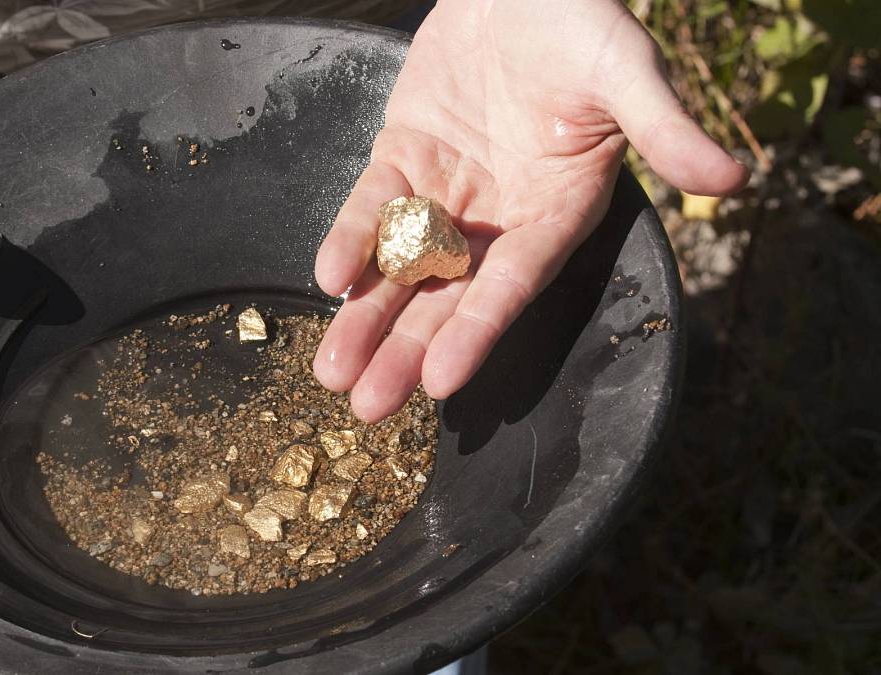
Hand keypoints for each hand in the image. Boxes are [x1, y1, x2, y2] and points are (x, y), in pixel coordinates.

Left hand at [313, 0, 746, 420]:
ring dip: (367, 316)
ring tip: (332, 372)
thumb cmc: (584, 20)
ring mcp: (448, 191)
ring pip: (401, 265)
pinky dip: (351, 239)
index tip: (442, 382)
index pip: (514, 282)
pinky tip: (328, 279)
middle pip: (448, 295)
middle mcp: (499, 215)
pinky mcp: (404, 157)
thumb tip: (736, 178)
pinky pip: (373, 207)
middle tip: (367, 409)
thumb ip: (665, 127)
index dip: (478, 330)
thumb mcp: (627, 68)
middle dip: (407, 349)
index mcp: (557, 210)